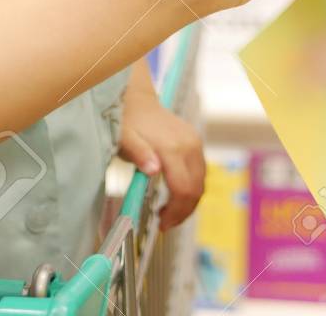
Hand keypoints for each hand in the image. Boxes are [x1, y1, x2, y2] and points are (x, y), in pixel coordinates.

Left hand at [119, 88, 205, 229]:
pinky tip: (175, 194)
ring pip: (201, 182)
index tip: (161, 225)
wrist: (137, 100)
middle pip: (196, 189)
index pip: (183, 190)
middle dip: (183, 212)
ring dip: (188, 202)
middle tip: (165, 224)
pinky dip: (191, 188)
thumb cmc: (127, 123)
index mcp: (172, 149)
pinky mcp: (196, 142)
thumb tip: (154, 171)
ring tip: (169, 212)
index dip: (175, 212)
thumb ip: (139, 154)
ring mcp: (195, 143)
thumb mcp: (124, 139)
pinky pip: (199, 172)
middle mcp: (190, 146)